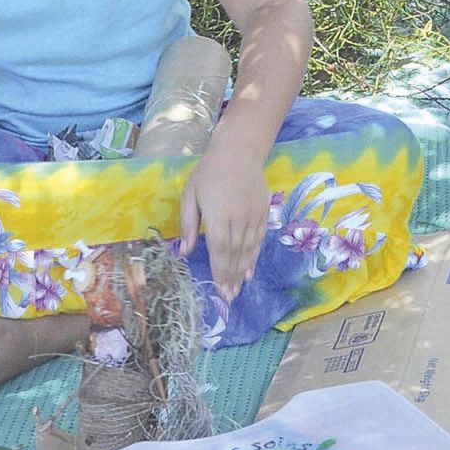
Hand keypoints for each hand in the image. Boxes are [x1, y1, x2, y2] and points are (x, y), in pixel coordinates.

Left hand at [179, 140, 269, 302]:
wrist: (239, 152)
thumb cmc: (209, 173)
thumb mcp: (191, 195)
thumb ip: (189, 224)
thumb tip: (186, 252)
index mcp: (218, 214)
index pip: (219, 249)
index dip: (219, 271)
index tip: (218, 289)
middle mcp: (238, 218)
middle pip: (235, 253)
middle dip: (230, 277)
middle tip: (228, 297)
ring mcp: (253, 216)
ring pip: (248, 249)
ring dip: (242, 271)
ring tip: (237, 290)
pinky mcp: (263, 213)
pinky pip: (259, 240)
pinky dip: (254, 257)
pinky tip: (249, 271)